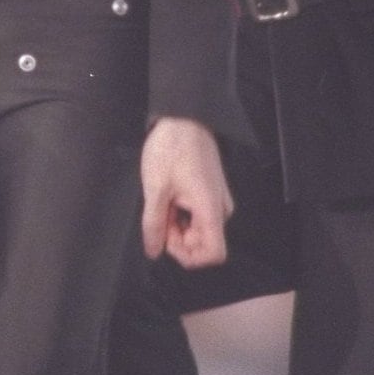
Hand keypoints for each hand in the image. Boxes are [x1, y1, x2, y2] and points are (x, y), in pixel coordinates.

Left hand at [140, 117, 230, 268]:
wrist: (184, 118)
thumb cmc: (172, 147)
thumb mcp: (155, 189)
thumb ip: (153, 224)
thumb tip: (153, 251)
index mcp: (210, 209)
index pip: (213, 254)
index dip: (188, 256)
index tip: (167, 240)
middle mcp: (220, 209)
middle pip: (202, 243)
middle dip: (176, 237)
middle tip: (157, 214)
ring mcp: (217, 201)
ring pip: (197, 230)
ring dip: (176, 225)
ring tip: (162, 200)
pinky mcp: (211, 194)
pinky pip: (197, 217)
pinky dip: (180, 214)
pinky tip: (169, 197)